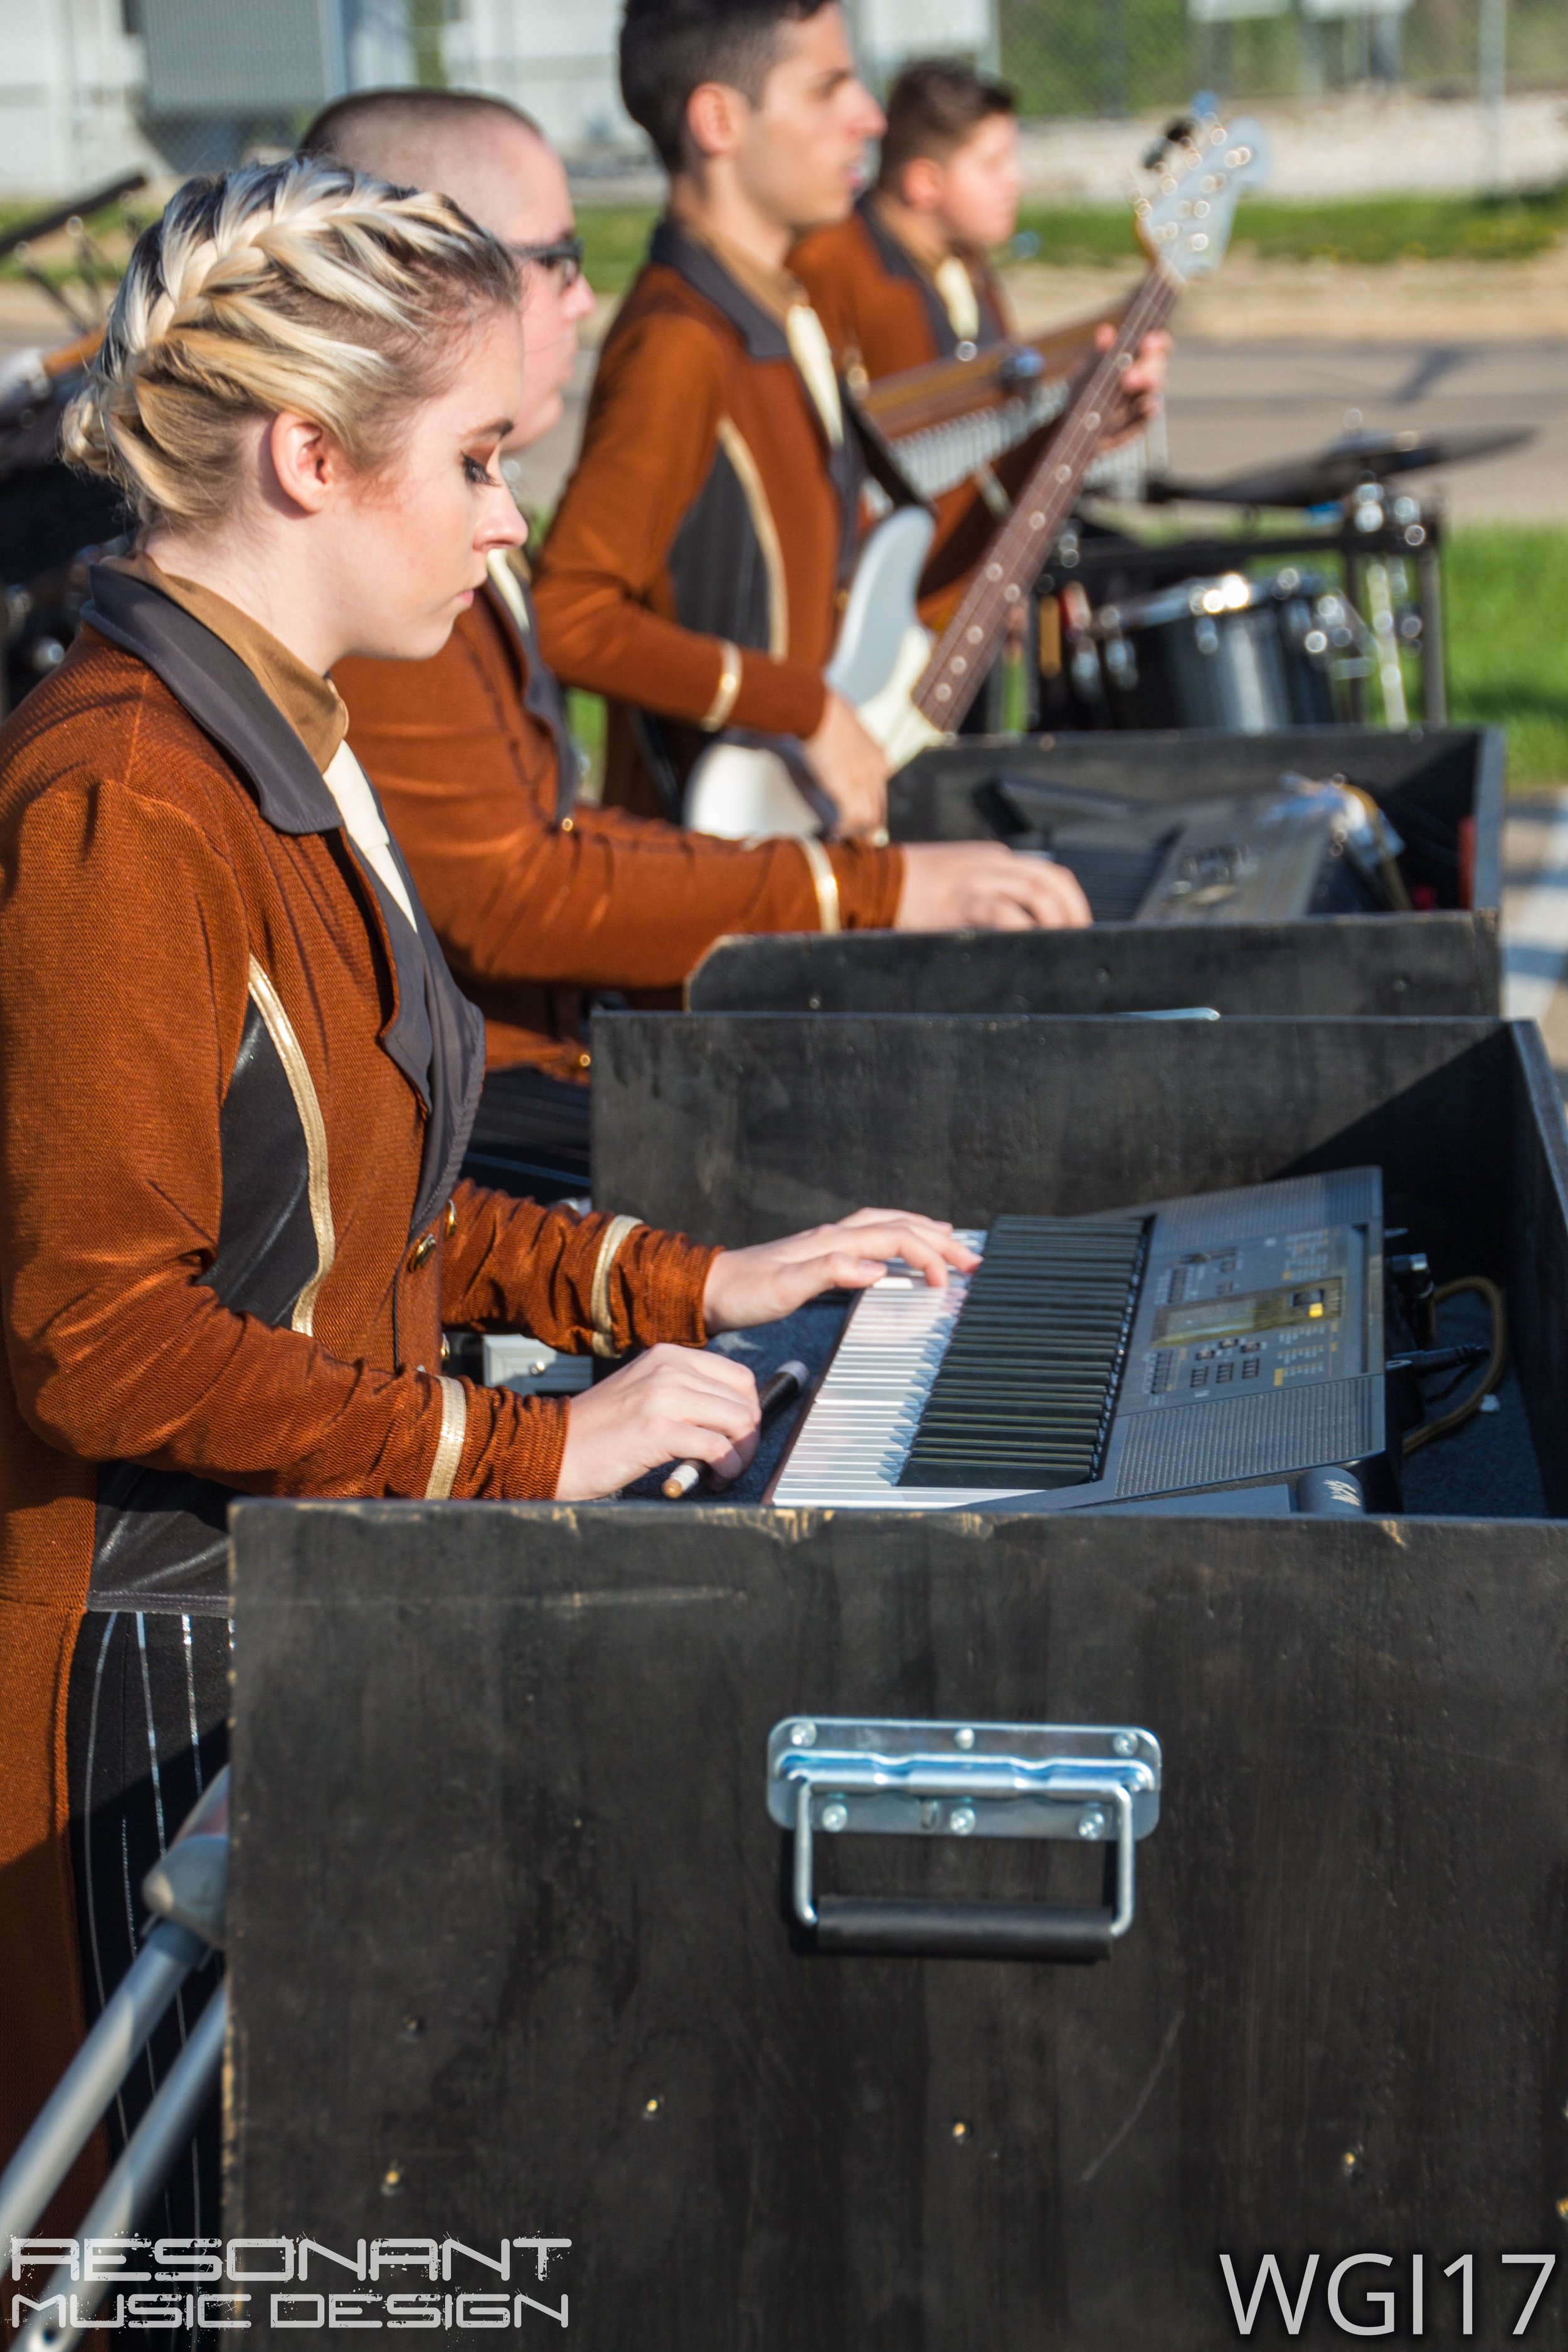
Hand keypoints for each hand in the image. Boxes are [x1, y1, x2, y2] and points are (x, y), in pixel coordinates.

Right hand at [555, 1342, 760, 1499]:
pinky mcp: (657, 1429)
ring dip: (740, 1455)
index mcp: (668, 1355)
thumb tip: (736, 1417)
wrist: (551, 1451)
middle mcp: (669, 1367)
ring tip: (719, 1473)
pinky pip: (718, 1447)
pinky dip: (725, 1467)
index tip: (735, 1440)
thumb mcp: (645, 1394)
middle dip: (748, 1439)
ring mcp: (663, 1395)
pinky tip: (711, 1478)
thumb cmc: (598, 1433)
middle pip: (745, 1400)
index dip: (747, 1413)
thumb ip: (686, 1394)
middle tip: (731, 1463)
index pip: (739, 1378)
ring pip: (739, 1421)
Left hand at [703, 1209, 979, 1331]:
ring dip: (923, 1233)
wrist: (708, 1291)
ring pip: (887, 1227)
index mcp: (834, 1242)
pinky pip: (872, 1238)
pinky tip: (898, 1253)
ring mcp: (828, 1244)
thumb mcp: (786, 1287)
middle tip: (973, 1259)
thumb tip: (878, 1269)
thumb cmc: (744, 1292)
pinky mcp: (821, 1256)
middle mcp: (835, 1236)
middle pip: (900, 1227)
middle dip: (940, 1240)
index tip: (949, 1281)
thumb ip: (832, 1273)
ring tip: (951, 1241)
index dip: (929, 1256)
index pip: (897, 1239)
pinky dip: (897, 1240)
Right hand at [804, 691, 888, 836]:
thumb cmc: (828, 715)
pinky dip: (843, 829)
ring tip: (844, 834)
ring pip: (870, 818)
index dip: (881, 811)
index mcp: (880, 758)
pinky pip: (852, 819)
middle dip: (873, 828)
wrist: (819, 712)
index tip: (873, 822)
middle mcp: (877, 772)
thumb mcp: (850, 733)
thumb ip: (853, 748)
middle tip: (864, 840)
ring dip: (857, 830)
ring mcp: (864, 782)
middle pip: (882, 810)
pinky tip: (834, 830)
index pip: (888, 794)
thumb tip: (843, 756)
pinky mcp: (848, 789)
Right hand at [895, 840, 1091, 930]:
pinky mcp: (960, 900)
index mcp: (995, 858)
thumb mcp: (957, 882)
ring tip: (1065, 948)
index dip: (1072, 902)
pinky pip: (1002, 912)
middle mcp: (993, 863)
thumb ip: (986, 897)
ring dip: (1058, 921)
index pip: (1048, 873)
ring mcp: (978, 879)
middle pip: (1052, 881)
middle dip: (1074, 913)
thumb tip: (1016, 929)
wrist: (868, 881)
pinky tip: (1033, 946)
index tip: (1078, 928)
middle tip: (1081, 942)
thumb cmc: (909, 889)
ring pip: (1037, 892)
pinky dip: (1024, 928)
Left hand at [1095, 324, 1170, 447]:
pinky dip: (1149, 409)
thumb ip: (1098, 355)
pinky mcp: (1141, 421)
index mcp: (1135, 359)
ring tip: (1130, 383)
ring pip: (1156, 388)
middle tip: (1128, 376)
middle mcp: (1144, 377)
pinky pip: (1149, 414)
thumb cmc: (1083, 394)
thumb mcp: (1085, 372)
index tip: (1147, 342)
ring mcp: (1145, 399)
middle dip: (1148, 367)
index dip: (1157, 342)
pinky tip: (1145, 406)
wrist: (1074, 429)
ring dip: (1148, 384)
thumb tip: (1105, 332)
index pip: (1155, 346)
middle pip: (1158, 366)